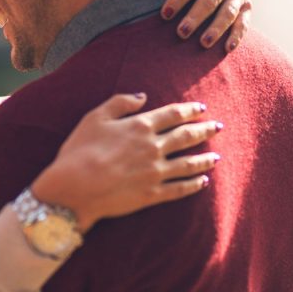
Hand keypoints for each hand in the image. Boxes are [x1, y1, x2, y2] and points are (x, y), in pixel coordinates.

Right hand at [30, 93, 220, 231]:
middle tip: (218, 127)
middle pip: (186, 136)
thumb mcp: (95, 117)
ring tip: (217, 156)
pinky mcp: (153, 194)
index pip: (173, 115)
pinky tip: (203, 181)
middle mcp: (153, 147)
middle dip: (204, 130)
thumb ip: (120, 103)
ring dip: (205, 159)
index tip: (201, 108)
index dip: (189, 110)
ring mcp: (156, 172)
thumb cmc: (80, 150)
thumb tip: (143, 96)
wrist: (75, 188)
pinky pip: (180, 188)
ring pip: (189, 163)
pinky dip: (194, 184)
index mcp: (140, 126)